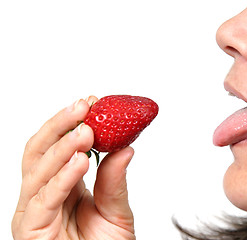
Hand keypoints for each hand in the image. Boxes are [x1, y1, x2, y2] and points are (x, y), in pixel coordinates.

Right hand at [12, 97, 135, 239]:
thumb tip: (126, 148)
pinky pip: (44, 198)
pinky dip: (62, 176)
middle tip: (84, 106)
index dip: (72, 122)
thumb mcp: (116, 211)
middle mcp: (44, 193)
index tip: (92, 103)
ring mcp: (34, 210)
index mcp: (63, 184)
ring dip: (62, 146)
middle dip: (60, 125)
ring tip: (86, 130)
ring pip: (38, 169)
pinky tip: (80, 160)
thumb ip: (115, 181)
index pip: (59, 145)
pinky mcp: (31, 229)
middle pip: (40, 149)